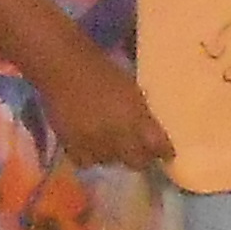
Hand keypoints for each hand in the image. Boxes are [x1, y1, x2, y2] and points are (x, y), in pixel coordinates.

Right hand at [33, 47, 174, 172]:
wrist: (64, 67)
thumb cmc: (102, 71)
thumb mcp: (131, 90)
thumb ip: (142, 114)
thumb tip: (153, 136)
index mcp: (135, 115)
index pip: (158, 145)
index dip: (164, 152)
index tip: (166, 154)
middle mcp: (117, 133)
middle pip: (137, 161)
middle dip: (141, 157)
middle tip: (139, 151)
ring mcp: (94, 142)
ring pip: (112, 162)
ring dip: (114, 155)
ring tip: (110, 142)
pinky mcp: (72, 146)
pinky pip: (87, 161)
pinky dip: (91, 156)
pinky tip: (91, 144)